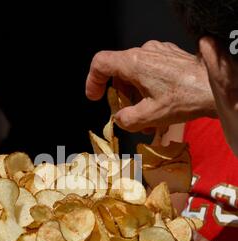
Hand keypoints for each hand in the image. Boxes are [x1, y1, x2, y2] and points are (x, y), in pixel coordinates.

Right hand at [86, 41, 215, 131]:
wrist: (215, 87)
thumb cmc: (184, 99)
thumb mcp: (149, 116)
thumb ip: (126, 119)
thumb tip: (119, 119)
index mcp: (134, 63)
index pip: (101, 63)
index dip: (93, 81)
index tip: (95, 97)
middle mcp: (145, 53)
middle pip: (119, 72)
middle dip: (120, 97)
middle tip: (127, 115)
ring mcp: (159, 52)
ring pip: (135, 73)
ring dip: (136, 97)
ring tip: (148, 119)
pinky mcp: (170, 56)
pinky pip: (150, 71)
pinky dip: (148, 89)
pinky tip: (159, 107)